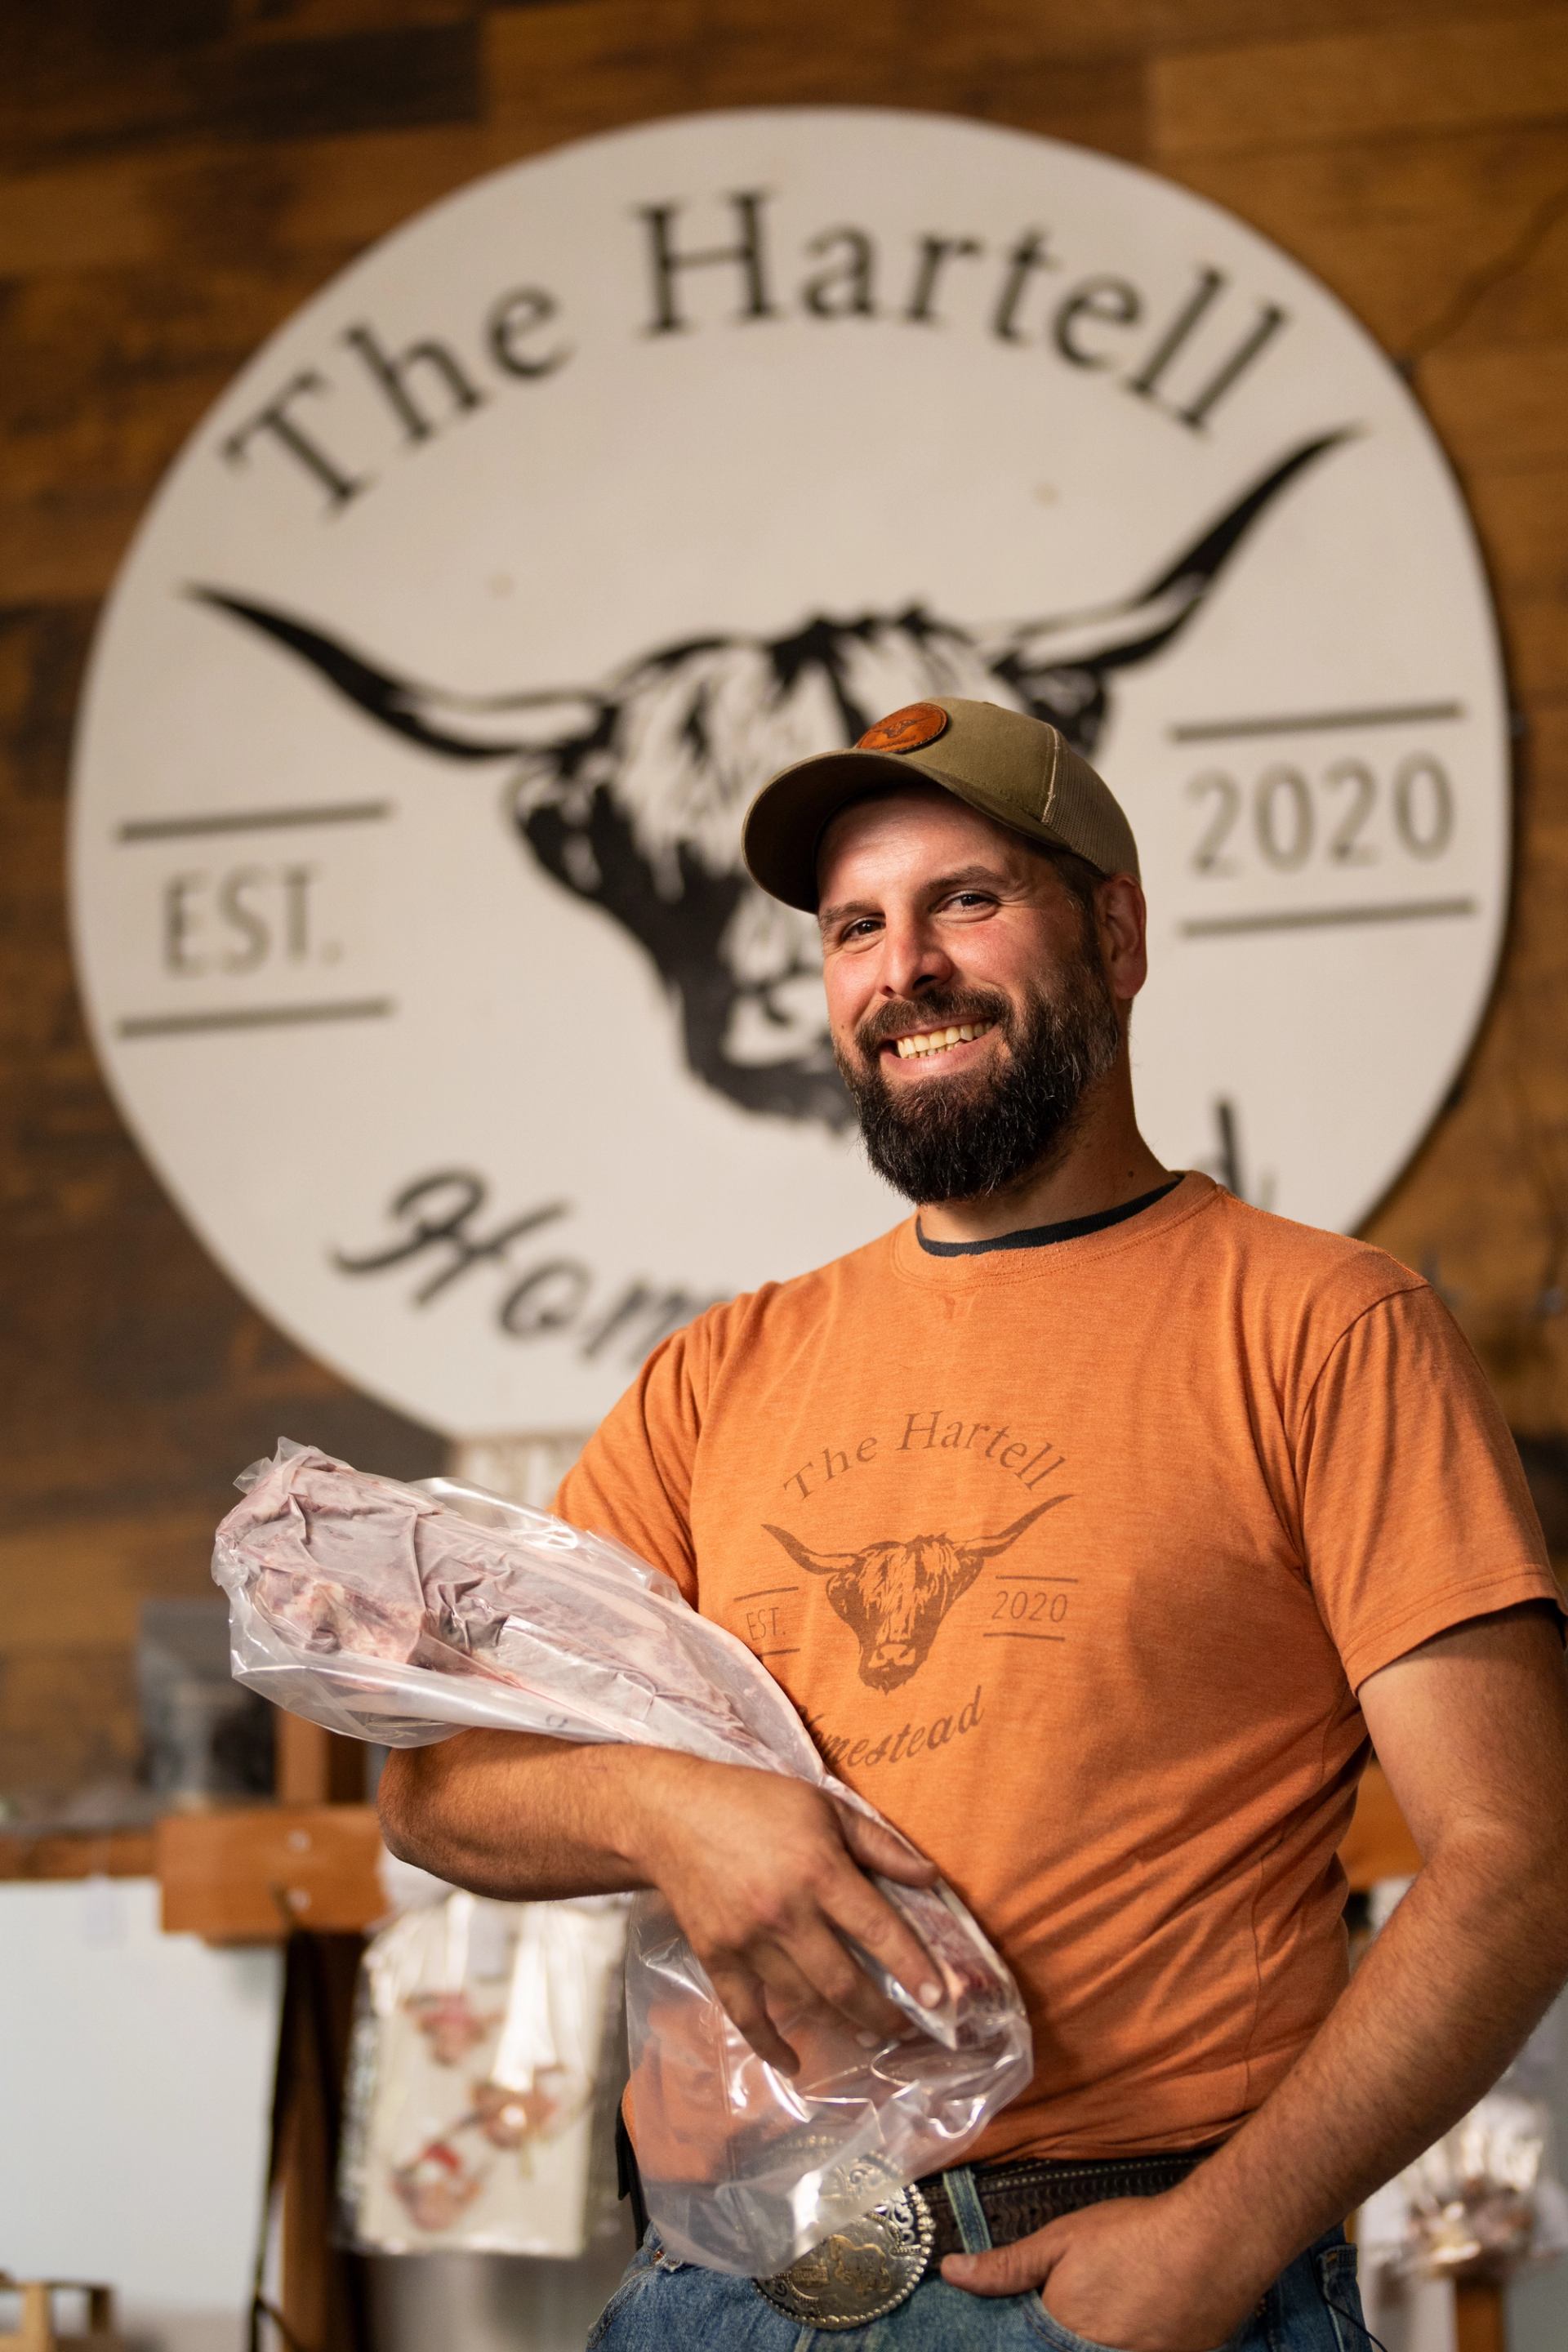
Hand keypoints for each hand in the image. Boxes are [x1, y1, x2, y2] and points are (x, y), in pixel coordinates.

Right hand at [631, 1755, 940, 2072]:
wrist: (672, 1815)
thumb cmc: (756, 1802)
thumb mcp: (825, 1806)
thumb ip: (879, 1844)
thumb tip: (931, 1877)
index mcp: (819, 1871)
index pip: (878, 1929)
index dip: (912, 1968)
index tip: (940, 2000)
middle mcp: (787, 1914)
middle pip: (844, 1982)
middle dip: (882, 2014)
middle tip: (909, 2030)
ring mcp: (748, 1943)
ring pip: (805, 2002)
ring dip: (842, 2026)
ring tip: (870, 2035)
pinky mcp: (717, 1959)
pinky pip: (747, 2014)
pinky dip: (770, 2045)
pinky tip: (794, 2064)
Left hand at [941, 2189, 1264, 2351]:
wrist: (1215, 2244)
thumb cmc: (1134, 2237)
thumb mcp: (1061, 2241)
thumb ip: (1006, 2267)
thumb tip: (950, 2272)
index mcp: (1061, 2338)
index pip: (1026, 2346)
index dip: (1023, 2336)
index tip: (1029, 2323)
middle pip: (1064, 2350)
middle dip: (1059, 2338)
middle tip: (1079, 2306)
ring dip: (1091, 2340)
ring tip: (1109, 2309)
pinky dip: (1128, 2342)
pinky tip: (1134, 2321)